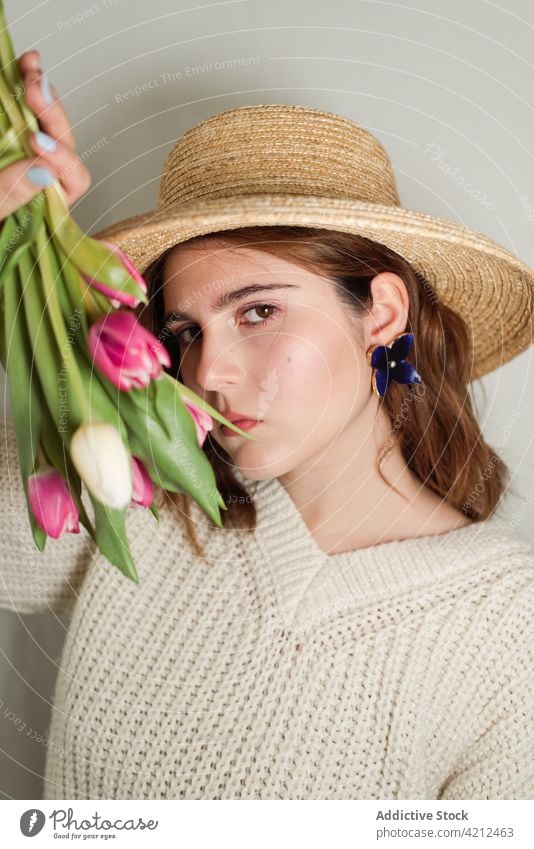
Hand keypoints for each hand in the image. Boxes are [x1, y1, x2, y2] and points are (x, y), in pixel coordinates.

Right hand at [0, 50, 91, 221]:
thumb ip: (10, 195)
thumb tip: (43, 170)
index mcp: (46, 205)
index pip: (74, 180)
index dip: (62, 159)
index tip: (36, 143)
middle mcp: (40, 179)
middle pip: (63, 143)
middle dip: (51, 113)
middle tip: (34, 87)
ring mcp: (23, 157)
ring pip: (44, 121)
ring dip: (40, 91)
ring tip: (30, 64)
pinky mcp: (8, 140)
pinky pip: (20, 110)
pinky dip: (19, 83)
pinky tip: (22, 64)